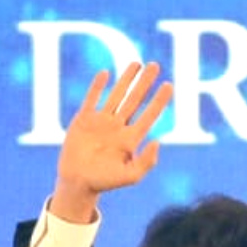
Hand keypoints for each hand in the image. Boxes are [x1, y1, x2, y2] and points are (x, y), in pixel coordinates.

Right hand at [49, 62, 172, 223]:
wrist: (77, 183)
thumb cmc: (105, 182)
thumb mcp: (130, 176)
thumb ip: (146, 162)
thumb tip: (158, 141)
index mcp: (130, 139)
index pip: (149, 115)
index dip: (159, 100)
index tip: (169, 85)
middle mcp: (118, 127)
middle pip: (135, 100)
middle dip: (145, 83)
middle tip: (155, 65)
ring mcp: (101, 121)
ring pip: (116, 95)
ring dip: (126, 80)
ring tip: (137, 64)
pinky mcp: (83, 119)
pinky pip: (92, 99)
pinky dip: (98, 86)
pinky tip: (105, 73)